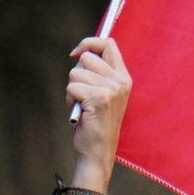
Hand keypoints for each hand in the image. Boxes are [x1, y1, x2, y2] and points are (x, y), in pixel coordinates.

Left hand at [66, 37, 130, 193]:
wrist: (98, 151)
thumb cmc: (96, 124)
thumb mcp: (104, 94)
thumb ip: (99, 74)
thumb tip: (81, 53)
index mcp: (124, 78)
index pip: (109, 44)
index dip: (89, 43)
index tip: (76, 53)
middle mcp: (120, 81)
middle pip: (87, 58)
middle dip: (77, 73)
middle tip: (81, 94)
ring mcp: (110, 89)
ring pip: (76, 72)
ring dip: (72, 88)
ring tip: (81, 104)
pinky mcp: (98, 98)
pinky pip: (72, 86)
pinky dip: (69, 98)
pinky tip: (78, 111)